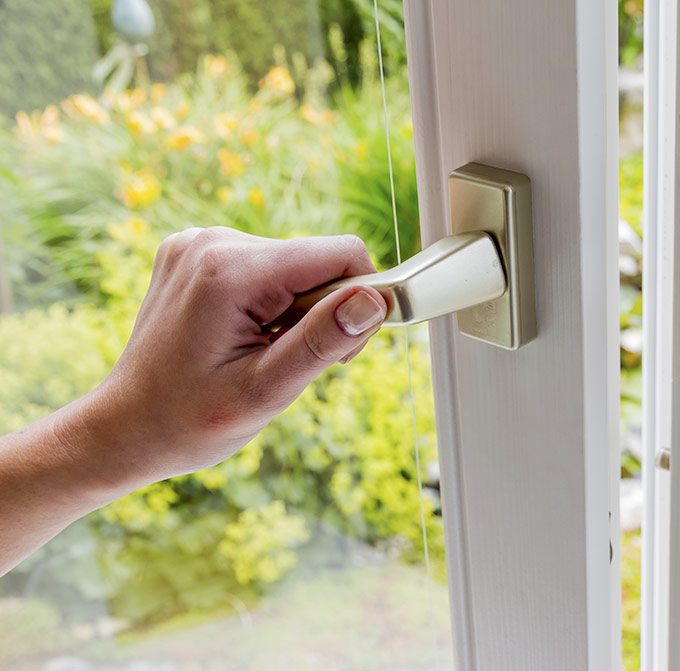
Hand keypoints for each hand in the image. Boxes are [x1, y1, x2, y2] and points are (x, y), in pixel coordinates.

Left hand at [83, 226, 387, 490]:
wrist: (124, 428)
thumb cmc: (190, 421)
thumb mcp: (266, 391)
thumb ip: (322, 341)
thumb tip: (376, 301)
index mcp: (232, 270)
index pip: (341, 253)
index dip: (361, 300)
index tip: (343, 351)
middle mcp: (214, 240)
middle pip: (317, 260)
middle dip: (322, 312)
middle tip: (288, 363)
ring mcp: (200, 241)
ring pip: (294, 265)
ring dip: (295, 310)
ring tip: (259, 353)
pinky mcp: (197, 252)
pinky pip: (265, 266)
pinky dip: (269, 302)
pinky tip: (242, 337)